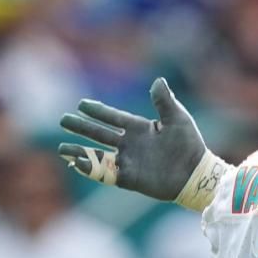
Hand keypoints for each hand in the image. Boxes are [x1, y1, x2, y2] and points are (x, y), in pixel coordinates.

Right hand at [59, 78, 227, 210]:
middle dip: (82, 128)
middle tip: (63, 120)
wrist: (195, 174)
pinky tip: (78, 163)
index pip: (114, 117)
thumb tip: (158, 80)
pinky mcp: (129, 178)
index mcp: (140, 128)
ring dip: (80, 151)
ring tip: (62, 148)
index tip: (81, 104)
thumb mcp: (178, 119)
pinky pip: (105, 173)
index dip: (98, 111)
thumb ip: (164, 101)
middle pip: (100, 134)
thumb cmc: (190, 145)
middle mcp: (131, 144)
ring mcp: (129, 161)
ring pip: (98, 154)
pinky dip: (91, 169)